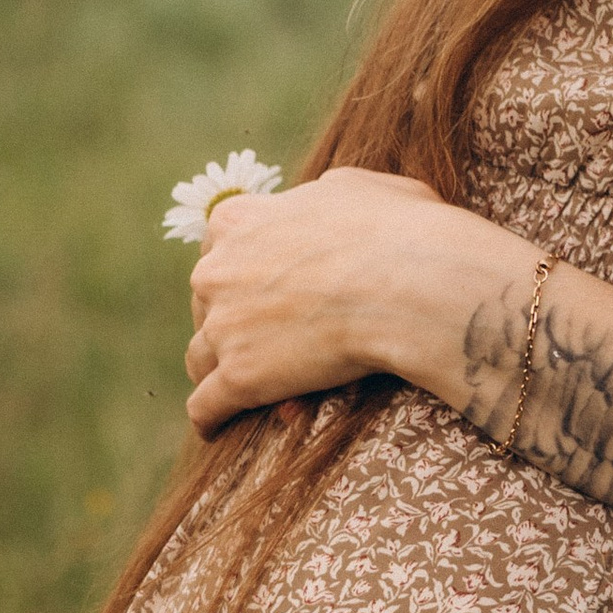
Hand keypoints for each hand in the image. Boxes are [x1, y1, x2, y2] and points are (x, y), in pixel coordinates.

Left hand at [183, 167, 512, 432]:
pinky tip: (216, 426)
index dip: (242, 267)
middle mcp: (217, 270)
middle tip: (272, 339)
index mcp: (239, 220)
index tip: (261, 284)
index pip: (218, 245)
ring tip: (245, 387)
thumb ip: (322, 196)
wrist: (413, 284)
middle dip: (232, 318)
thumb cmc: (400, 230)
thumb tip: (322, 201)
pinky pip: (206, 406)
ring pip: (200, 355)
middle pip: (206, 302)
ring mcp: (224, 327)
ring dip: (220, 368)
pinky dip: (211, 417)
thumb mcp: (358, 186)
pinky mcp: (239, 378)